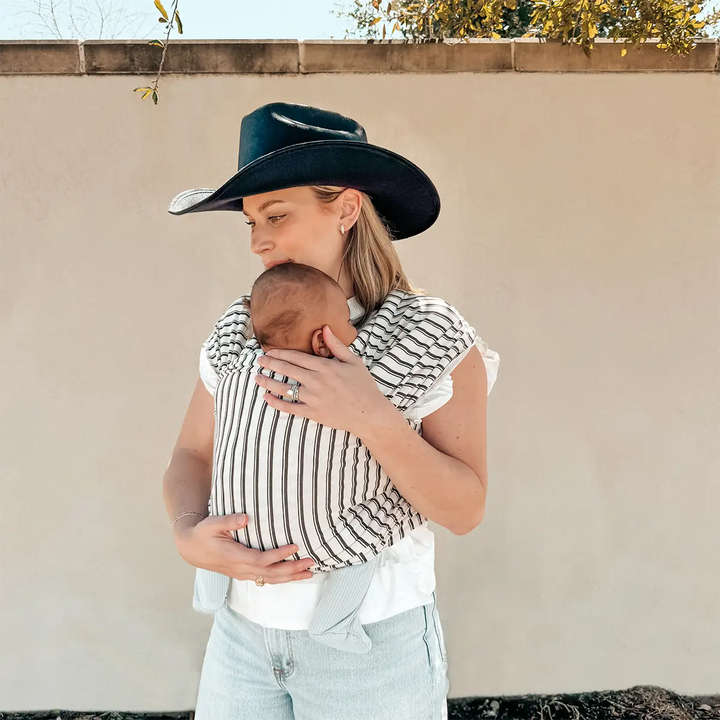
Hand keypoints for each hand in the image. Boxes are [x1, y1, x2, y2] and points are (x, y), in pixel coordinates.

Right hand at [173, 513, 314, 583]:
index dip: (278, 556)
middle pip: (270, 574)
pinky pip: (265, 579)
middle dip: (292, 569)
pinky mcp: (244, 573)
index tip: (294, 547)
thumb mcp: (212, 523)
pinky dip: (282, 578)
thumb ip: (229, 521)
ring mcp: (242, 573)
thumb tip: (245, 518)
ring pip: (270, 579)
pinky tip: (294, 575)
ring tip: (309, 572)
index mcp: (234, 557)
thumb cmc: (203, 533)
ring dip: (290, 576)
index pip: (260, 560)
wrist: (191, 548)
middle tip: (311, 562)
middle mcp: (240, 569)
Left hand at [255, 325, 390, 436]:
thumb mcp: (353, 361)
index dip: (280, 353)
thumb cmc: (363, 386)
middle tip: (259, 361)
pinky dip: (276, 403)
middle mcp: (316, 381)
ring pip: (284, 388)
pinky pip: (289, 407)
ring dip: (268, 382)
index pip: (296, 357)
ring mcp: (313, 398)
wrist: (369, 413)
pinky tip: (266, 398)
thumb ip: (336, 345)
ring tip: (257, 377)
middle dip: (270, 364)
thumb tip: (325, 328)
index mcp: (325, 367)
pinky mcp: (312, 413)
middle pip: (287, 370)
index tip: (269, 351)